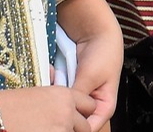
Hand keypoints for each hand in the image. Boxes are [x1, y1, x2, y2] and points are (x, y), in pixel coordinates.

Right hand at [0, 86, 95, 131]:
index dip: (82, 113)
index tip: (74, 118)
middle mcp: (67, 112)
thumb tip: (68, 111)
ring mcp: (59, 128)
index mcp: (65, 95)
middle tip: (57, 127)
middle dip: (74, 128)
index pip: (90, 106)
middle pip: (85, 126)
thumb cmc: (10, 102)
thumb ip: (59, 102)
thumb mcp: (41, 93)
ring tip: (44, 129)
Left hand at [58, 0, 121, 130]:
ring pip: (63, 108)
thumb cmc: (102, 54)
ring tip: (49, 82)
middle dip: (60, 112)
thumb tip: (63, 115)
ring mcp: (78, 96)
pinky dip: (51, 85)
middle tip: (48, 103)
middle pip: (73, 121)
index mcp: (104, 108)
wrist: (96, 31)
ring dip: (53, 97)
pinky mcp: (68, 86)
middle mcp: (91, 106)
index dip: (72, 129)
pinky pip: (57, 94)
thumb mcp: (89, 77)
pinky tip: (49, 73)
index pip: (88, 130)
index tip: (56, 123)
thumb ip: (77, 97)